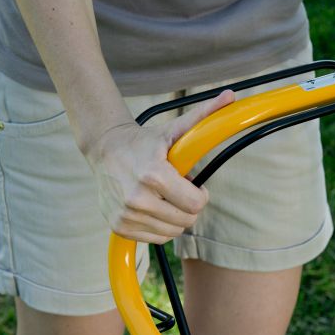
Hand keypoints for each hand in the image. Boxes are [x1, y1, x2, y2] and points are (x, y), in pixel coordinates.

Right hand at [87, 90, 234, 243]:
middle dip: (188, 206)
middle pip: (185, 221)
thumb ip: (203, 117)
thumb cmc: (144, 142)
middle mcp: (137, 198)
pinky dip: (160, 227)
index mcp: (153, 175)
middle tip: (178, 190)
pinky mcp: (118, 226)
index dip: (200, 195)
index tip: (194, 185)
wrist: (105, 150)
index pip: (194, 204)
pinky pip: (155, 238)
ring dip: (175, 218)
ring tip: (164, 197)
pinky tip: (153, 207)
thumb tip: (230, 96)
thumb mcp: (173, 129)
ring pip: (171, 232)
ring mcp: (126, 214)